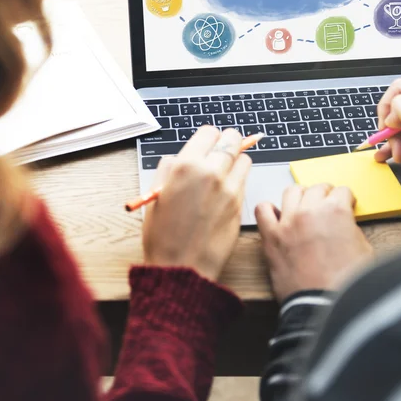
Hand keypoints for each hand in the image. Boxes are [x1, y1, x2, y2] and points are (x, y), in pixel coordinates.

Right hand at [143, 126, 251, 280]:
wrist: (182, 268)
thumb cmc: (163, 235)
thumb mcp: (155, 195)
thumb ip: (168, 169)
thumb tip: (179, 158)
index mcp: (186, 166)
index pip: (209, 132)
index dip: (208, 138)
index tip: (207, 144)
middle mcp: (211, 172)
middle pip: (232, 140)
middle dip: (227, 142)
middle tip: (221, 151)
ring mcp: (229, 188)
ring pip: (244, 158)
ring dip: (236, 160)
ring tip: (224, 172)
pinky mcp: (240, 203)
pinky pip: (245, 180)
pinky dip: (239, 179)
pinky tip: (226, 190)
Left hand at [255, 184, 372, 301]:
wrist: (324, 307)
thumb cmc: (346, 284)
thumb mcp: (364, 250)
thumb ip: (352, 229)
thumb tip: (344, 224)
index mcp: (336, 211)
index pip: (342, 191)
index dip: (345, 199)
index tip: (344, 205)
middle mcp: (310, 211)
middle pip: (317, 188)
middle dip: (325, 195)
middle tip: (326, 206)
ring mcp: (288, 222)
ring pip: (291, 191)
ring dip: (300, 196)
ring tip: (304, 207)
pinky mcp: (271, 237)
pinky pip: (262, 210)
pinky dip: (269, 210)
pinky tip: (278, 217)